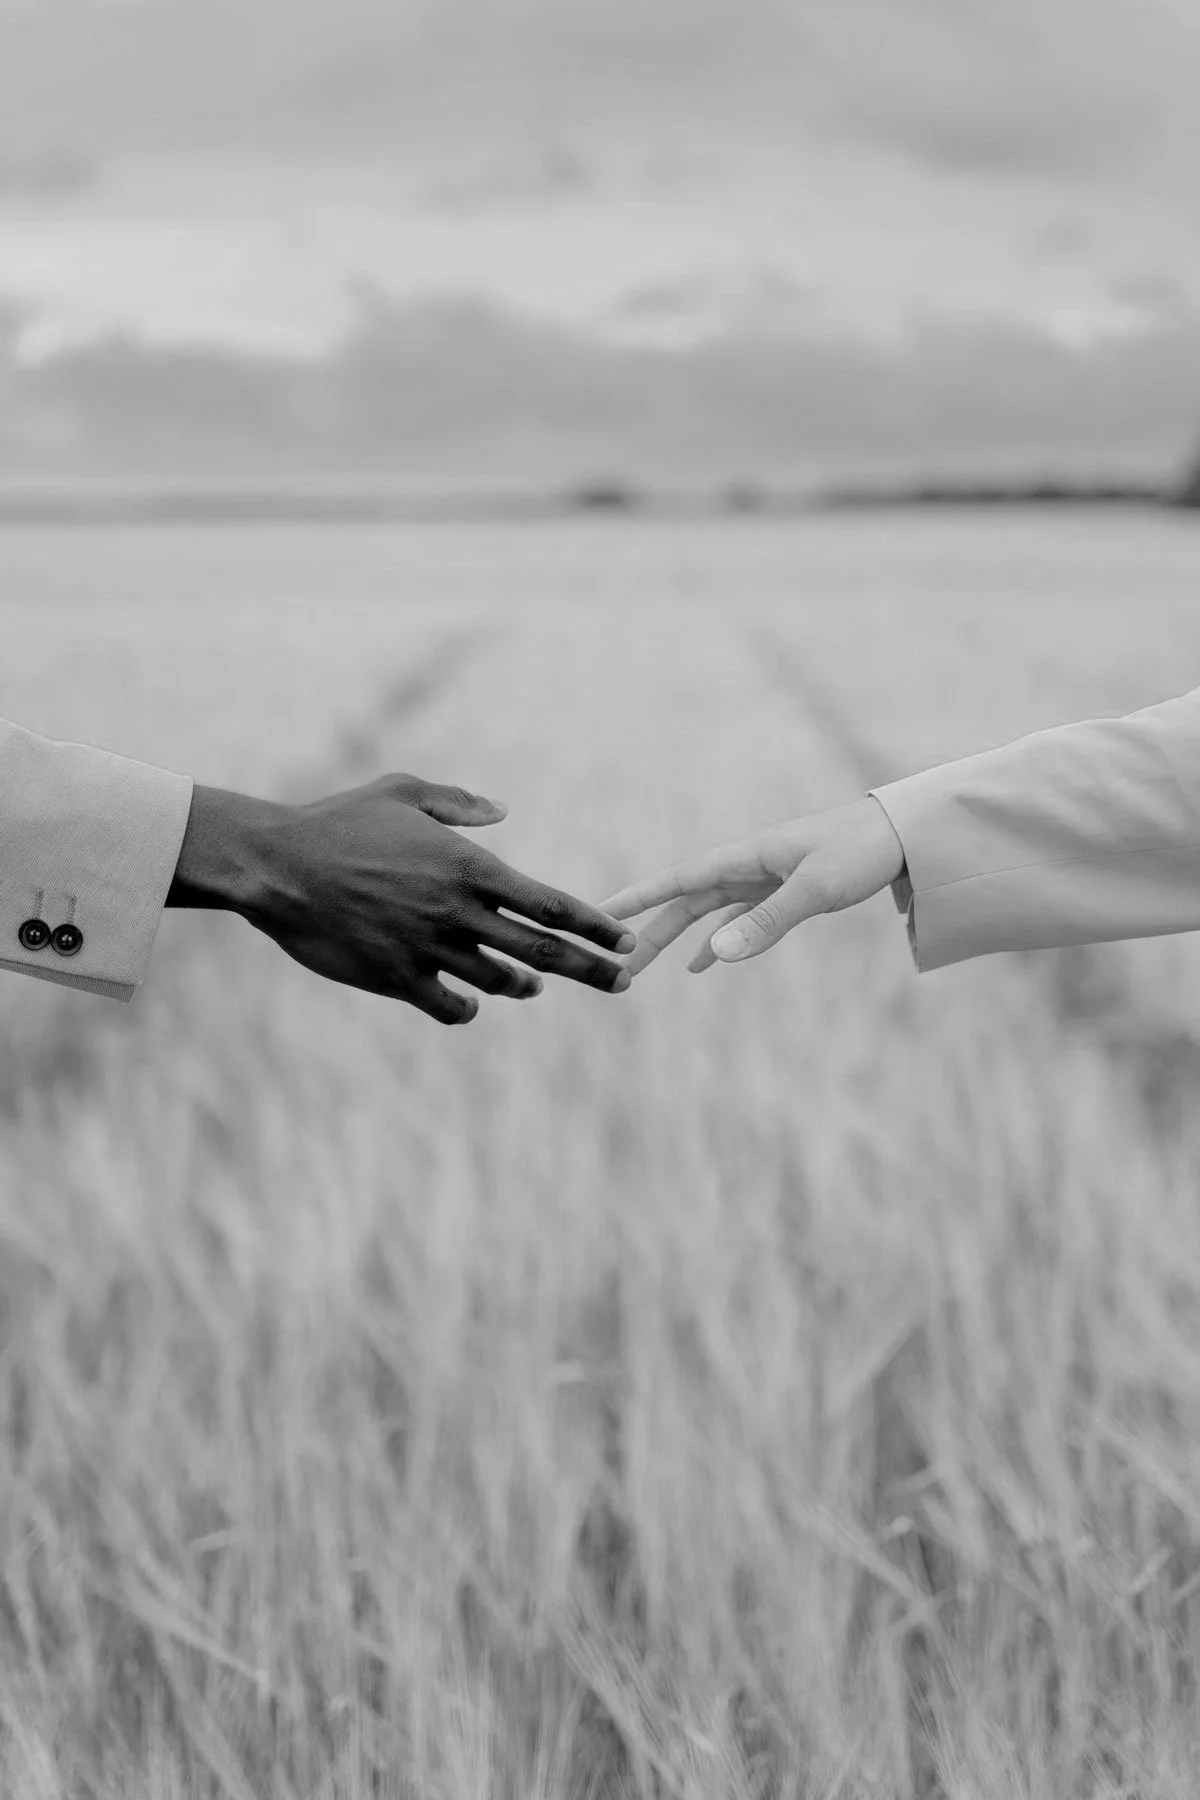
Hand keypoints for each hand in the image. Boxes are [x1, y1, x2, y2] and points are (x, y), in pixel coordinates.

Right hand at [172, 773, 636, 1023]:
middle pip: (543, 952)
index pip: (552, 906)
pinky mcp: (395, 978)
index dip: (596, 927)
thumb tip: (502, 812)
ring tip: (532, 985)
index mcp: (469, 867)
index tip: (626, 942)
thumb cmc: (337, 821)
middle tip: (622, 982)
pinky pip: (449, 1006)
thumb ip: (457, 804)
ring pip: (500, 981)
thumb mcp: (402, 792)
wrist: (276, 865)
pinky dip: (467, 1009)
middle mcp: (457, 912)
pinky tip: (470, 1005)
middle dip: (591, 968)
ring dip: (524, 985)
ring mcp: (428, 949)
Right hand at [600, 796, 905, 975]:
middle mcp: (746, 865)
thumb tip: (717, 954)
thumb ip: (766, 922)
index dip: (638, 896)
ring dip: (674, 938)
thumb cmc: (860, 852)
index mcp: (746, 855)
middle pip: (684, 901)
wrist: (904, 836)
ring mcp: (763, 879)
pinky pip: (737, 919)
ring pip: (705, 912)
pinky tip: (701, 964)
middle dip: (648, 930)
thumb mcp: (815, 890)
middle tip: (617, 962)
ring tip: (642, 967)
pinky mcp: (783, 892)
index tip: (601, 912)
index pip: (678, 878)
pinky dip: (716, 941)